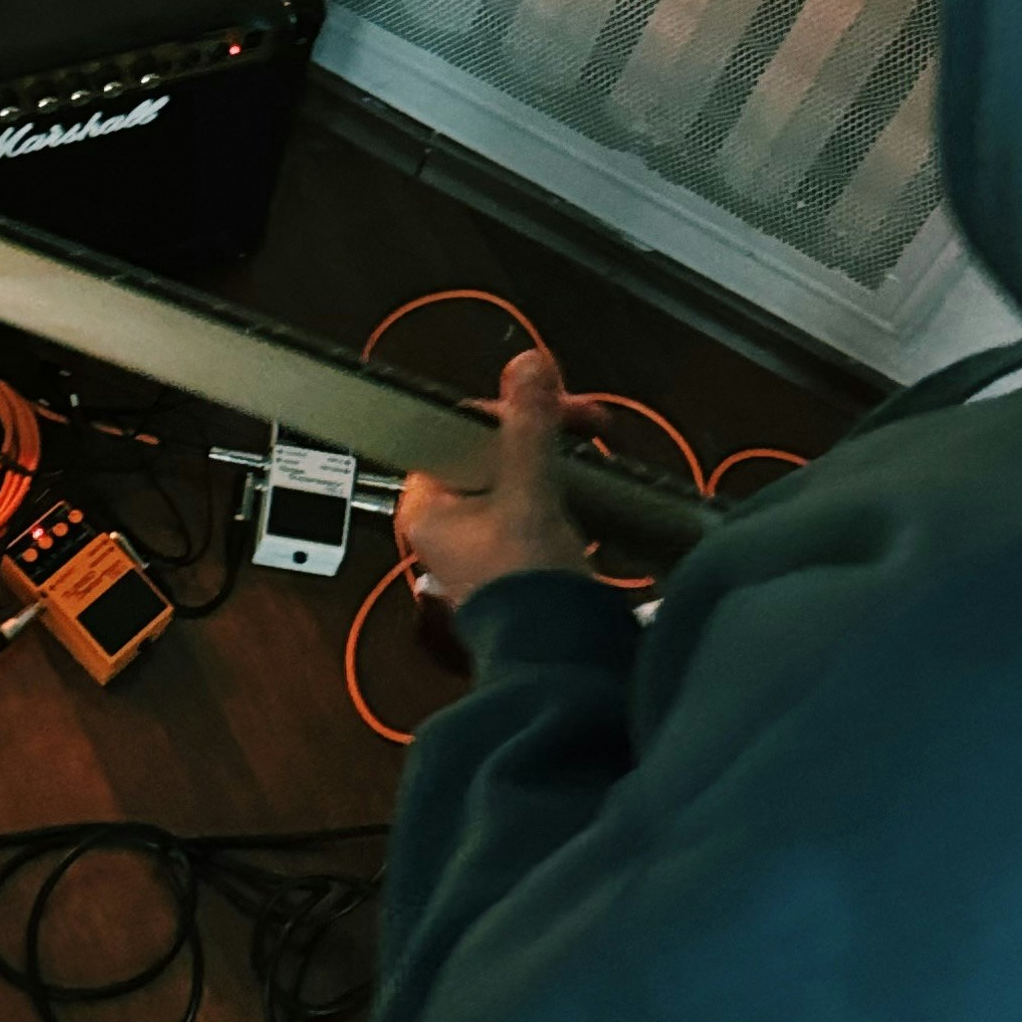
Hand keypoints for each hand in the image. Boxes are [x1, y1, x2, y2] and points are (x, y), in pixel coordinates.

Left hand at [397, 348, 595, 610]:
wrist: (560, 659)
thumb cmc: (529, 581)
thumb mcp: (530, 494)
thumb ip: (530, 426)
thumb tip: (529, 362)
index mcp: (427, 504)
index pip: (458, 428)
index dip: (507, 409)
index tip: (552, 402)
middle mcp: (445, 521)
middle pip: (490, 448)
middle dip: (542, 430)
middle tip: (590, 421)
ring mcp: (479, 540)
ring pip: (513, 472)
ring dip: (554, 454)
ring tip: (594, 446)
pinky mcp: (513, 556)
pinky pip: (531, 500)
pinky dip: (558, 486)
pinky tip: (589, 484)